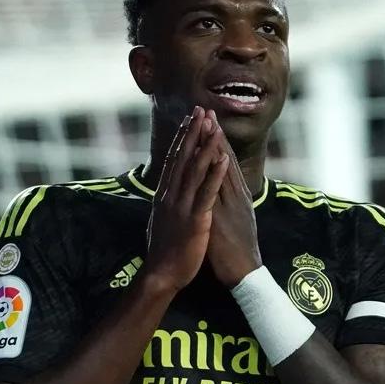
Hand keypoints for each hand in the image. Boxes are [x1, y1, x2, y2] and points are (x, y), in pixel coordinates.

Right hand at [144, 107, 228, 292]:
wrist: (161, 274)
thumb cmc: (164, 250)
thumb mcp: (162, 219)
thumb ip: (165, 202)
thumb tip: (164, 190)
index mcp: (164, 195)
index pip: (174, 159)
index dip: (182, 137)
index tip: (190, 119)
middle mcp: (171, 195)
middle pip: (183, 157)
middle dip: (193, 132)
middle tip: (201, 110)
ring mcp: (182, 206)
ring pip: (195, 169)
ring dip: (205, 146)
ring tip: (215, 126)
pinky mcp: (195, 219)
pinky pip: (207, 192)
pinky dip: (215, 174)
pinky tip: (223, 158)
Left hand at [204, 114, 261, 287]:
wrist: (244, 272)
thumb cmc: (234, 250)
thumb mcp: (229, 220)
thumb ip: (221, 203)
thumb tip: (211, 190)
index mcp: (235, 196)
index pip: (223, 163)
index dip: (214, 142)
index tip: (206, 122)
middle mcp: (235, 195)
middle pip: (224, 160)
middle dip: (214, 135)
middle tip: (206, 112)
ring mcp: (232, 204)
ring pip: (224, 170)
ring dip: (216, 146)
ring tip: (209, 124)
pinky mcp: (226, 215)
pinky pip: (222, 190)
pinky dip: (220, 172)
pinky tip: (216, 156)